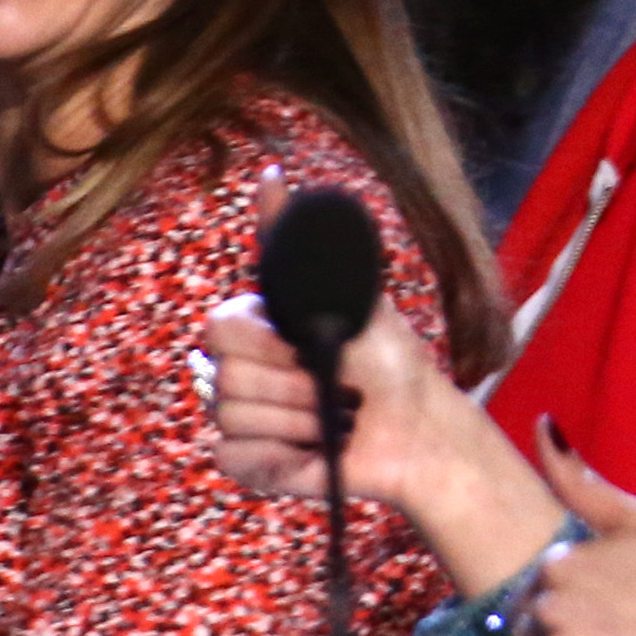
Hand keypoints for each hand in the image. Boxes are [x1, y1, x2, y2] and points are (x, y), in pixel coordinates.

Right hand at [201, 175, 490, 542]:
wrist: (417, 426)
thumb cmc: (389, 360)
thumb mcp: (350, 291)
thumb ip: (299, 241)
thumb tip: (271, 174)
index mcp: (257, 327)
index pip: (218, 328)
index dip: (268, 345)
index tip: (313, 347)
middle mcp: (240, 370)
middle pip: (224, 379)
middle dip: (294, 387)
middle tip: (335, 388)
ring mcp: (240, 417)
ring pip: (232, 418)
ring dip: (298, 421)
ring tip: (333, 419)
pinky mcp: (247, 460)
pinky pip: (233, 456)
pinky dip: (278, 455)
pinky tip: (311, 449)